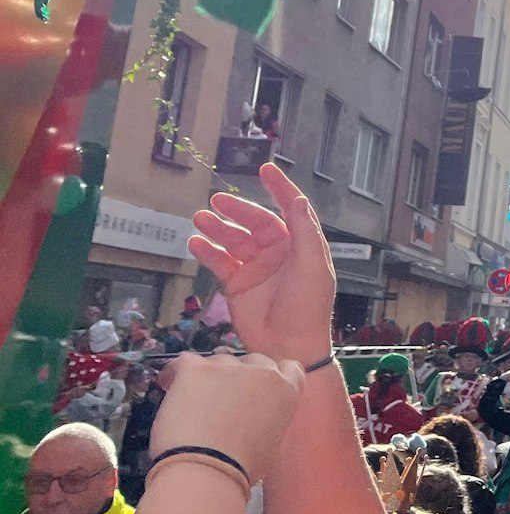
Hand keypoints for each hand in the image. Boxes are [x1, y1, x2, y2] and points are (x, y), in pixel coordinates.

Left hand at [148, 352, 305, 484]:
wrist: (208, 471)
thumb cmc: (242, 467)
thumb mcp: (270, 440)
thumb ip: (267, 416)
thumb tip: (252, 417)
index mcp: (285, 391)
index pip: (288, 369)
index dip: (272, 376)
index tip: (257, 390)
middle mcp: (262, 372)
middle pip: (252, 361)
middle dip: (240, 376)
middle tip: (223, 400)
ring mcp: (228, 367)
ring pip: (219, 361)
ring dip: (210, 377)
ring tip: (193, 402)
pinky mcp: (196, 369)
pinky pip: (184, 361)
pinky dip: (175, 373)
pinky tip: (169, 385)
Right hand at [187, 164, 334, 363]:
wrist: (289, 346)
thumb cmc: (307, 307)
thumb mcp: (311, 266)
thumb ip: (304, 232)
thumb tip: (297, 200)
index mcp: (301, 245)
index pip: (290, 208)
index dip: (280, 187)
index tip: (265, 168)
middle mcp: (279, 253)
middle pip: (255, 221)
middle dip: (237, 209)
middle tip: (216, 200)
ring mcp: (257, 268)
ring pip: (233, 239)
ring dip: (217, 228)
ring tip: (200, 219)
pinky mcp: (238, 284)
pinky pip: (219, 261)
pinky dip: (206, 251)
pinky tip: (195, 242)